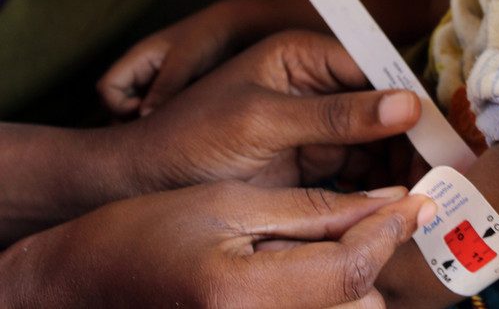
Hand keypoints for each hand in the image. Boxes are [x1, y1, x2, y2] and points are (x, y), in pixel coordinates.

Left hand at [0, 32, 421, 244]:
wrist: (149, 182)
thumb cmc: (194, 136)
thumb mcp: (265, 121)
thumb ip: (336, 115)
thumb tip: (408, 105)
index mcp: (305, 56)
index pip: (376, 71)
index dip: (412, 103)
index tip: (442, 138)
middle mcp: (320, 85)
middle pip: (385, 109)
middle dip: (414, 140)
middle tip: (442, 176)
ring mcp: (320, 125)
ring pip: (380, 143)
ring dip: (404, 166)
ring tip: (430, 195)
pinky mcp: (316, 160)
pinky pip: (362, 171)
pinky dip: (383, 187)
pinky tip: (402, 205)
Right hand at [0, 182, 436, 307]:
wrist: (83, 284)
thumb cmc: (143, 232)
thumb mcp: (230, 203)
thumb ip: (313, 210)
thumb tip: (387, 201)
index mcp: (238, 295)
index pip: (349, 273)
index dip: (388, 232)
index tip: (414, 201)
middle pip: (360, 307)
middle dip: (372, 260)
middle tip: (373, 218)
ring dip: (355, 286)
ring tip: (330, 248)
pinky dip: (329, 302)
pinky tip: (307, 276)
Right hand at [97, 3, 236, 116]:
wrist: (234, 29)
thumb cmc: (207, 36)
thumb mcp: (185, 60)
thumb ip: (166, 87)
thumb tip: (143, 116)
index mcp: (137, 59)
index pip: (107, 88)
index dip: (117, 105)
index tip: (144, 111)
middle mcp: (143, 73)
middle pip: (118, 105)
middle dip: (131, 120)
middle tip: (158, 130)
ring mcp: (158, 84)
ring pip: (140, 111)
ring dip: (150, 123)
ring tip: (173, 130)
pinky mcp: (175, 93)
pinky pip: (161, 112)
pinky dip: (166, 121)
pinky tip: (184, 126)